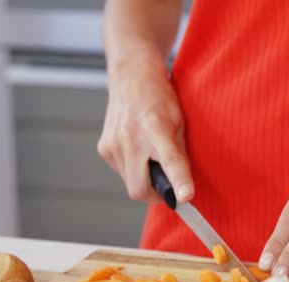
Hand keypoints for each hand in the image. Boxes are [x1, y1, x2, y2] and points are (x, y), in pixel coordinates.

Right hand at [97, 53, 193, 201]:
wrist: (132, 77)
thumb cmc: (160, 98)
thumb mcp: (180, 123)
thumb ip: (180, 156)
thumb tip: (185, 188)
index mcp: (156, 128)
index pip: (169, 160)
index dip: (178, 181)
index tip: (185, 197)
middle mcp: (130, 139)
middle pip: (140, 190)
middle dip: (157, 193)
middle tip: (170, 185)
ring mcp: (112, 145)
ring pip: (130, 183)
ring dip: (145, 181)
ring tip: (153, 159)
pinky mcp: (104, 148)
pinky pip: (122, 172)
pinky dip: (134, 170)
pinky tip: (140, 152)